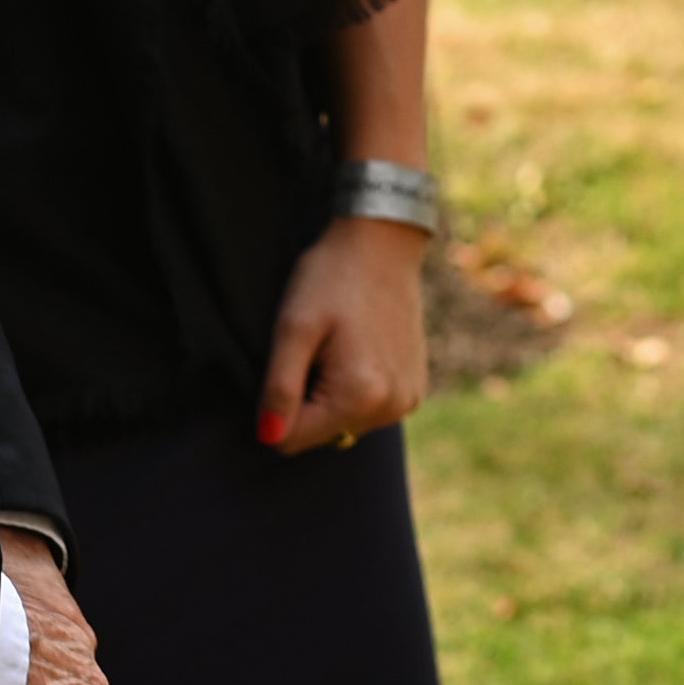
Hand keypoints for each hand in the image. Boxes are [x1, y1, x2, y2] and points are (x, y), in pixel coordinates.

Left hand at [259, 213, 431, 453]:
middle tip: (315, 349)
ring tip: (337, 345)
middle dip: (306, 400)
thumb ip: (279, 388)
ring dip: (330, 395)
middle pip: (320, 436)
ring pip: (342, 425)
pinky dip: (354, 389)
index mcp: (360, 396)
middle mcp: (391, 408)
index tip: (290, 362)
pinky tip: (357, 349)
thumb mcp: (293, 327)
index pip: (291, 440)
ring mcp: (407, 401)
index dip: (276, 406)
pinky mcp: (414, 390)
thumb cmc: (331, 278)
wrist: (383, 244)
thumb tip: (269, 438)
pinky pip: (367, 410)